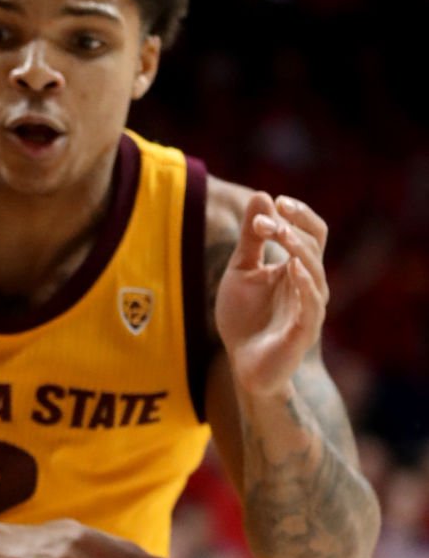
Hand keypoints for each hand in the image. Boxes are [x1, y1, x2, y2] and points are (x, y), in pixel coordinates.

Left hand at [215, 193, 328, 398]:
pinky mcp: (303, 331)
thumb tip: (262, 194)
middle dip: (291, 228)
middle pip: (315, 247)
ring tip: (277, 231)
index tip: (276, 201)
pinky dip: (305, 284)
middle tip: (264, 220)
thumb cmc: (245, 317)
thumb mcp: (241, 270)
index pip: (312, 233)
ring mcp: (309, 308)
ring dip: (295, 248)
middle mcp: (309, 285)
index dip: (300, 214)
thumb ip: (251, 238)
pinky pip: (312, 305)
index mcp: (297, 268)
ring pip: (315, 271)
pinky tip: (292, 268)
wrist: (242, 363)